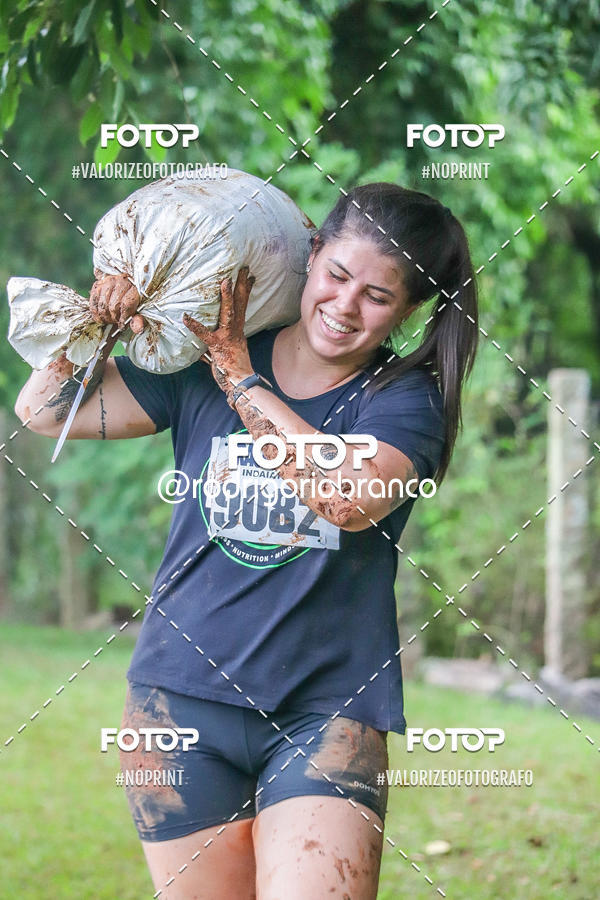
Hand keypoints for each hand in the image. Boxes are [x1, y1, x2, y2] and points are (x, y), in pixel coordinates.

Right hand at [89, 274, 144, 333]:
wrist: (126, 285)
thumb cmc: (133, 300)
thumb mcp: (140, 309)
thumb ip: (139, 319)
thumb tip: (138, 329)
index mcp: (134, 288)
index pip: (126, 305)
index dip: (123, 319)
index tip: (122, 326)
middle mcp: (119, 282)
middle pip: (113, 306)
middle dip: (114, 318)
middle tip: (116, 321)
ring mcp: (107, 283)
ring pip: (102, 306)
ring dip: (105, 317)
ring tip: (110, 319)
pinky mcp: (97, 285)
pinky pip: (93, 303)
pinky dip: (96, 313)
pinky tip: (101, 317)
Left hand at [183, 266, 254, 405]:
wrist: (240, 382)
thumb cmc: (233, 367)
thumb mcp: (229, 349)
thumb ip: (217, 340)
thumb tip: (202, 339)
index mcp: (239, 329)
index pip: (244, 305)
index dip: (246, 290)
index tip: (250, 276)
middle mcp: (236, 330)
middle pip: (241, 303)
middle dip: (242, 285)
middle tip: (243, 268)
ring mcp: (228, 336)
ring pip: (229, 313)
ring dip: (227, 297)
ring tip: (225, 281)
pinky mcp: (217, 346)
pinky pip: (204, 334)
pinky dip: (194, 326)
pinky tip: (185, 318)